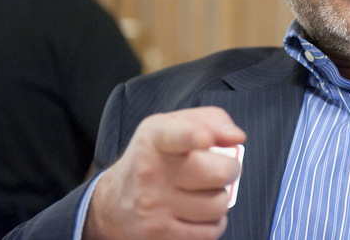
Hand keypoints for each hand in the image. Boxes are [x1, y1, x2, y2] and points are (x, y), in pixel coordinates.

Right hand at [83, 107, 245, 239]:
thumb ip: (211, 121)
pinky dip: (213, 222)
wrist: (113, 204)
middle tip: (220, 169)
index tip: (204, 138)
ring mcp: (155, 207)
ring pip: (219, 204)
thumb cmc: (155, 158)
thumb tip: (237, 137)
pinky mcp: (161, 235)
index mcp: (156, 138)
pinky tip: (199, 212)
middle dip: (230, 170)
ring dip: (220, 198)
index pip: (176, 135)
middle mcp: (152, 172)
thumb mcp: (173, 126)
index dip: (193, 135)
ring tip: (203, 191)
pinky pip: (211, 231)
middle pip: (218, 172)